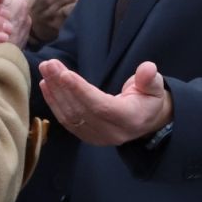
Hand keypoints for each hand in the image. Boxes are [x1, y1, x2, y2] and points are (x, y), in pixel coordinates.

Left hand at [38, 57, 171, 146]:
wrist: (146, 121)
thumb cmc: (149, 99)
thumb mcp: (155, 87)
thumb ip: (150, 78)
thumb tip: (148, 69)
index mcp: (129, 120)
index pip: (101, 106)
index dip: (81, 91)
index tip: (64, 74)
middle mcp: (111, 133)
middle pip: (81, 110)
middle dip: (62, 86)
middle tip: (49, 64)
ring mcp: (97, 137)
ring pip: (70, 116)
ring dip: (55, 92)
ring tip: (46, 69)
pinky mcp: (86, 136)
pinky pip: (66, 121)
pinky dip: (54, 103)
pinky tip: (46, 85)